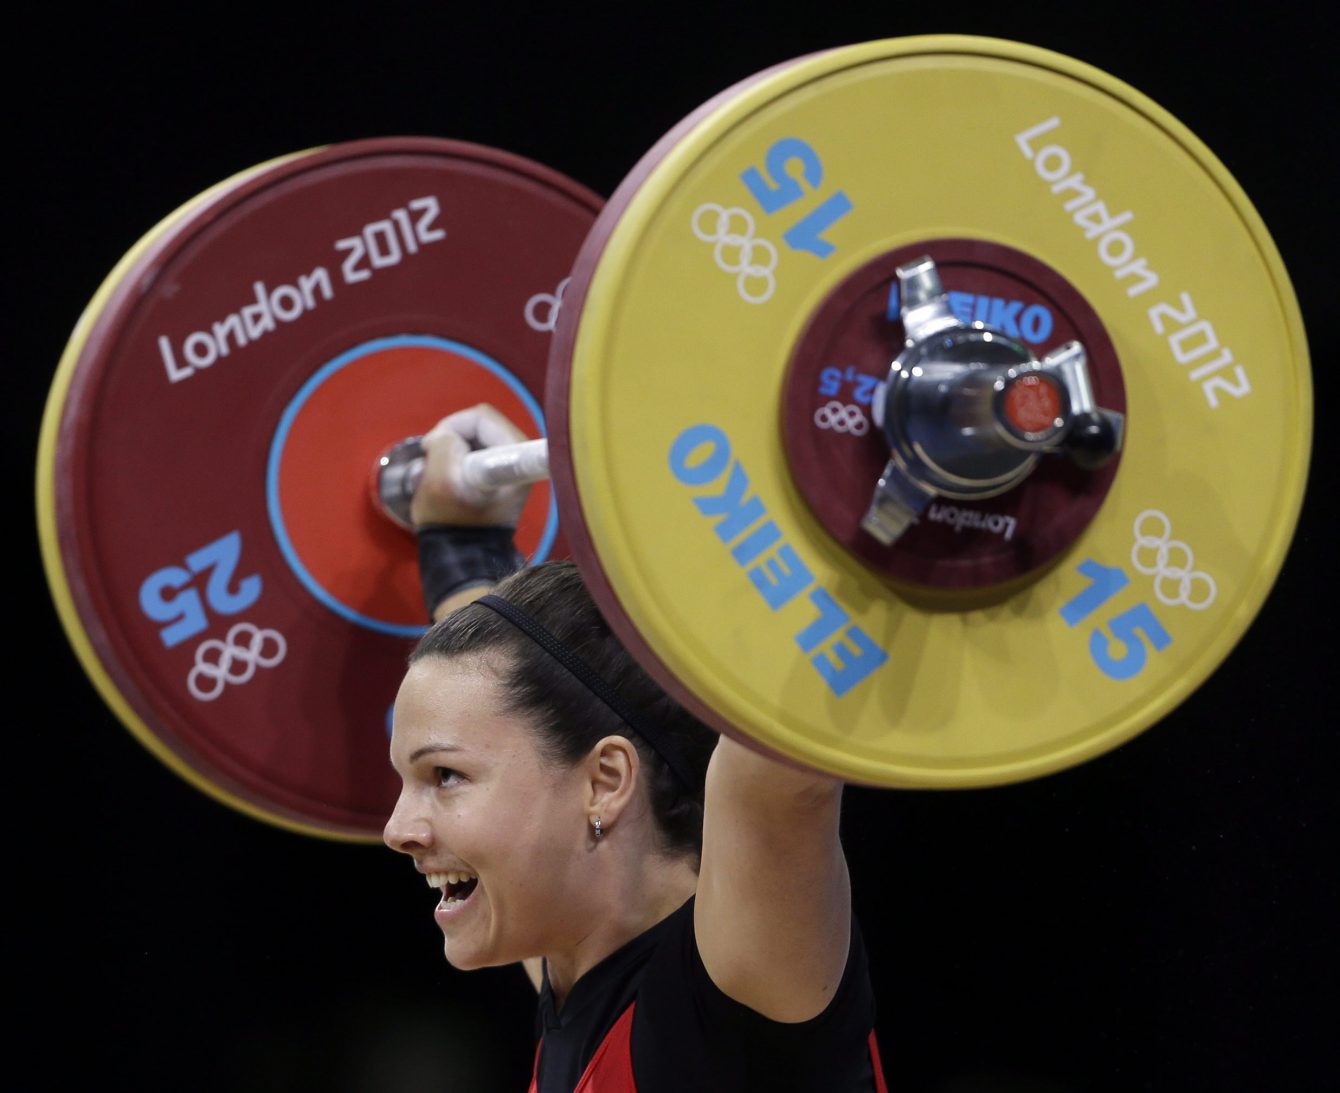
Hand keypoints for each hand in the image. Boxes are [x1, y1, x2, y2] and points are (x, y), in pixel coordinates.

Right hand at [410, 403, 532, 527]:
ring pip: (478, 433)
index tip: (433, 448)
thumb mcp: (438, 481)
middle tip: (430, 456)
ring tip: (437, 469)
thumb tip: (449, 434)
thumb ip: (444, 444)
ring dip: (453, 446)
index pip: (482, 418)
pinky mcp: (504, 470)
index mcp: (513, 460)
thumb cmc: (450, 520)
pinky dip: (459, 454)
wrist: (463, 553)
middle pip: (481, 422)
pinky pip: (479, 446)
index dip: (452, 427)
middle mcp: (522, 457)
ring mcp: (514, 463)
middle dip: (451, 436)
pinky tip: (447, 474)